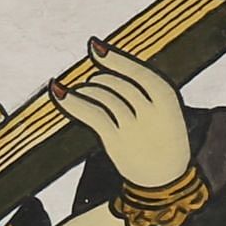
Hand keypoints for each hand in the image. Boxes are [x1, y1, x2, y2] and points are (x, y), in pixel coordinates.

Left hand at [49, 41, 191, 196]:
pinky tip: (57, 92)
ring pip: (102, 96)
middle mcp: (151, 110)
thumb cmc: (162, 139)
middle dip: (99, 80)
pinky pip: (90, 114)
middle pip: (117, 83)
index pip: (138, 71)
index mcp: (168, 97)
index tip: (93, 46)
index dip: (114, 58)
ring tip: (79, 91)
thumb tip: (110, 63)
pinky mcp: (116, 140)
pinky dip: (71, 101)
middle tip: (92, 84)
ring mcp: (133, 126)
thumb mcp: (165, 110)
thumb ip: (143, 90)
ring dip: (85, 90)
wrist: (165, 180)